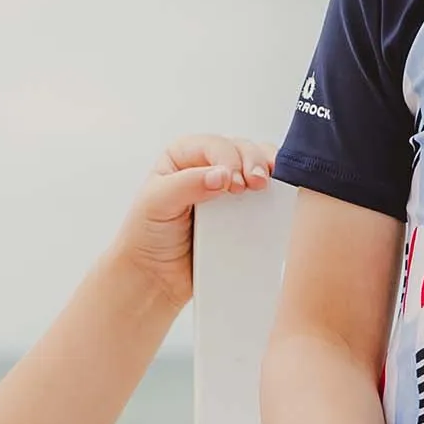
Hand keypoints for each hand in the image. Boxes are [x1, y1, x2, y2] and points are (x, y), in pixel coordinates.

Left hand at [116, 134, 274, 309]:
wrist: (157, 277)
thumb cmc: (147, 236)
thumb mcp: (156, 203)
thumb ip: (187, 184)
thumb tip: (222, 175)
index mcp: (182, 157)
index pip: (213, 145)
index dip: (228, 159)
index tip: (233, 183)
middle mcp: (206, 167)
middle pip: (241, 150)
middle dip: (253, 162)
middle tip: (256, 183)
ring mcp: (227, 190)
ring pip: (257, 167)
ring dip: (268, 173)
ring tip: (267, 187)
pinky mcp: (241, 213)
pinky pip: (263, 196)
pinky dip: (273, 194)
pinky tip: (275, 199)